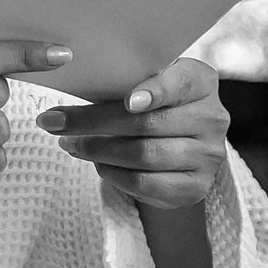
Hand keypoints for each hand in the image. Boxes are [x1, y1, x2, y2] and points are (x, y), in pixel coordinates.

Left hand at [35, 57, 228, 209]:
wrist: (179, 146)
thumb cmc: (151, 104)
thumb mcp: (145, 82)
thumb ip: (123, 80)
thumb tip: (65, 80)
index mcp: (201, 81)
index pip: (179, 84)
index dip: (155, 92)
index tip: (129, 101)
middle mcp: (213, 117)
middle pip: (148, 124)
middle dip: (93, 123)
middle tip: (54, 122)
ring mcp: (209, 156)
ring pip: (144, 155)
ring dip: (97, 150)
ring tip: (69, 143)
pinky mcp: (195, 188)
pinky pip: (146, 182)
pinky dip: (113, 173)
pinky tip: (95, 163)